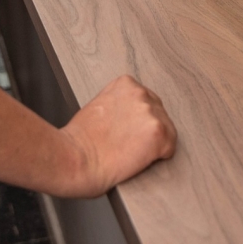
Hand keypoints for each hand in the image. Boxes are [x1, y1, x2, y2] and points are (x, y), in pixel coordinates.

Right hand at [60, 75, 176, 195]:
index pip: (146, 100)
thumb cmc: (78, 141)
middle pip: (159, 114)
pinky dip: (158, 157)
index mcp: (125, 84)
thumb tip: (130, 116)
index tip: (126, 131)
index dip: (137, 120)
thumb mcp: (98, 106)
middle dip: (147, 129)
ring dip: (153, 143)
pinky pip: (170, 148)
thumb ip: (119, 104)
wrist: (73, 159)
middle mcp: (141, 94)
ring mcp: (151, 113)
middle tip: (127, 144)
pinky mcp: (159, 133)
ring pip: (166, 131)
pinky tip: (138, 159)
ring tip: (129, 152)